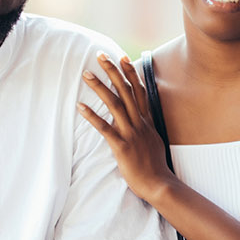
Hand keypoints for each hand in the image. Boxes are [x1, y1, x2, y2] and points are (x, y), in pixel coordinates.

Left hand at [78, 54, 173, 202]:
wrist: (158, 184)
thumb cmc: (154, 166)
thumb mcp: (153, 141)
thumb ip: (144, 127)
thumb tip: (137, 119)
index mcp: (147, 121)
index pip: (139, 91)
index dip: (130, 73)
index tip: (122, 57)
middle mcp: (140, 123)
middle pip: (126, 91)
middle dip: (113, 71)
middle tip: (101, 56)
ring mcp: (131, 134)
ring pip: (115, 105)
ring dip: (100, 87)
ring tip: (87, 74)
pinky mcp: (122, 147)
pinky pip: (105, 129)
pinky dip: (93, 116)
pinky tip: (80, 107)